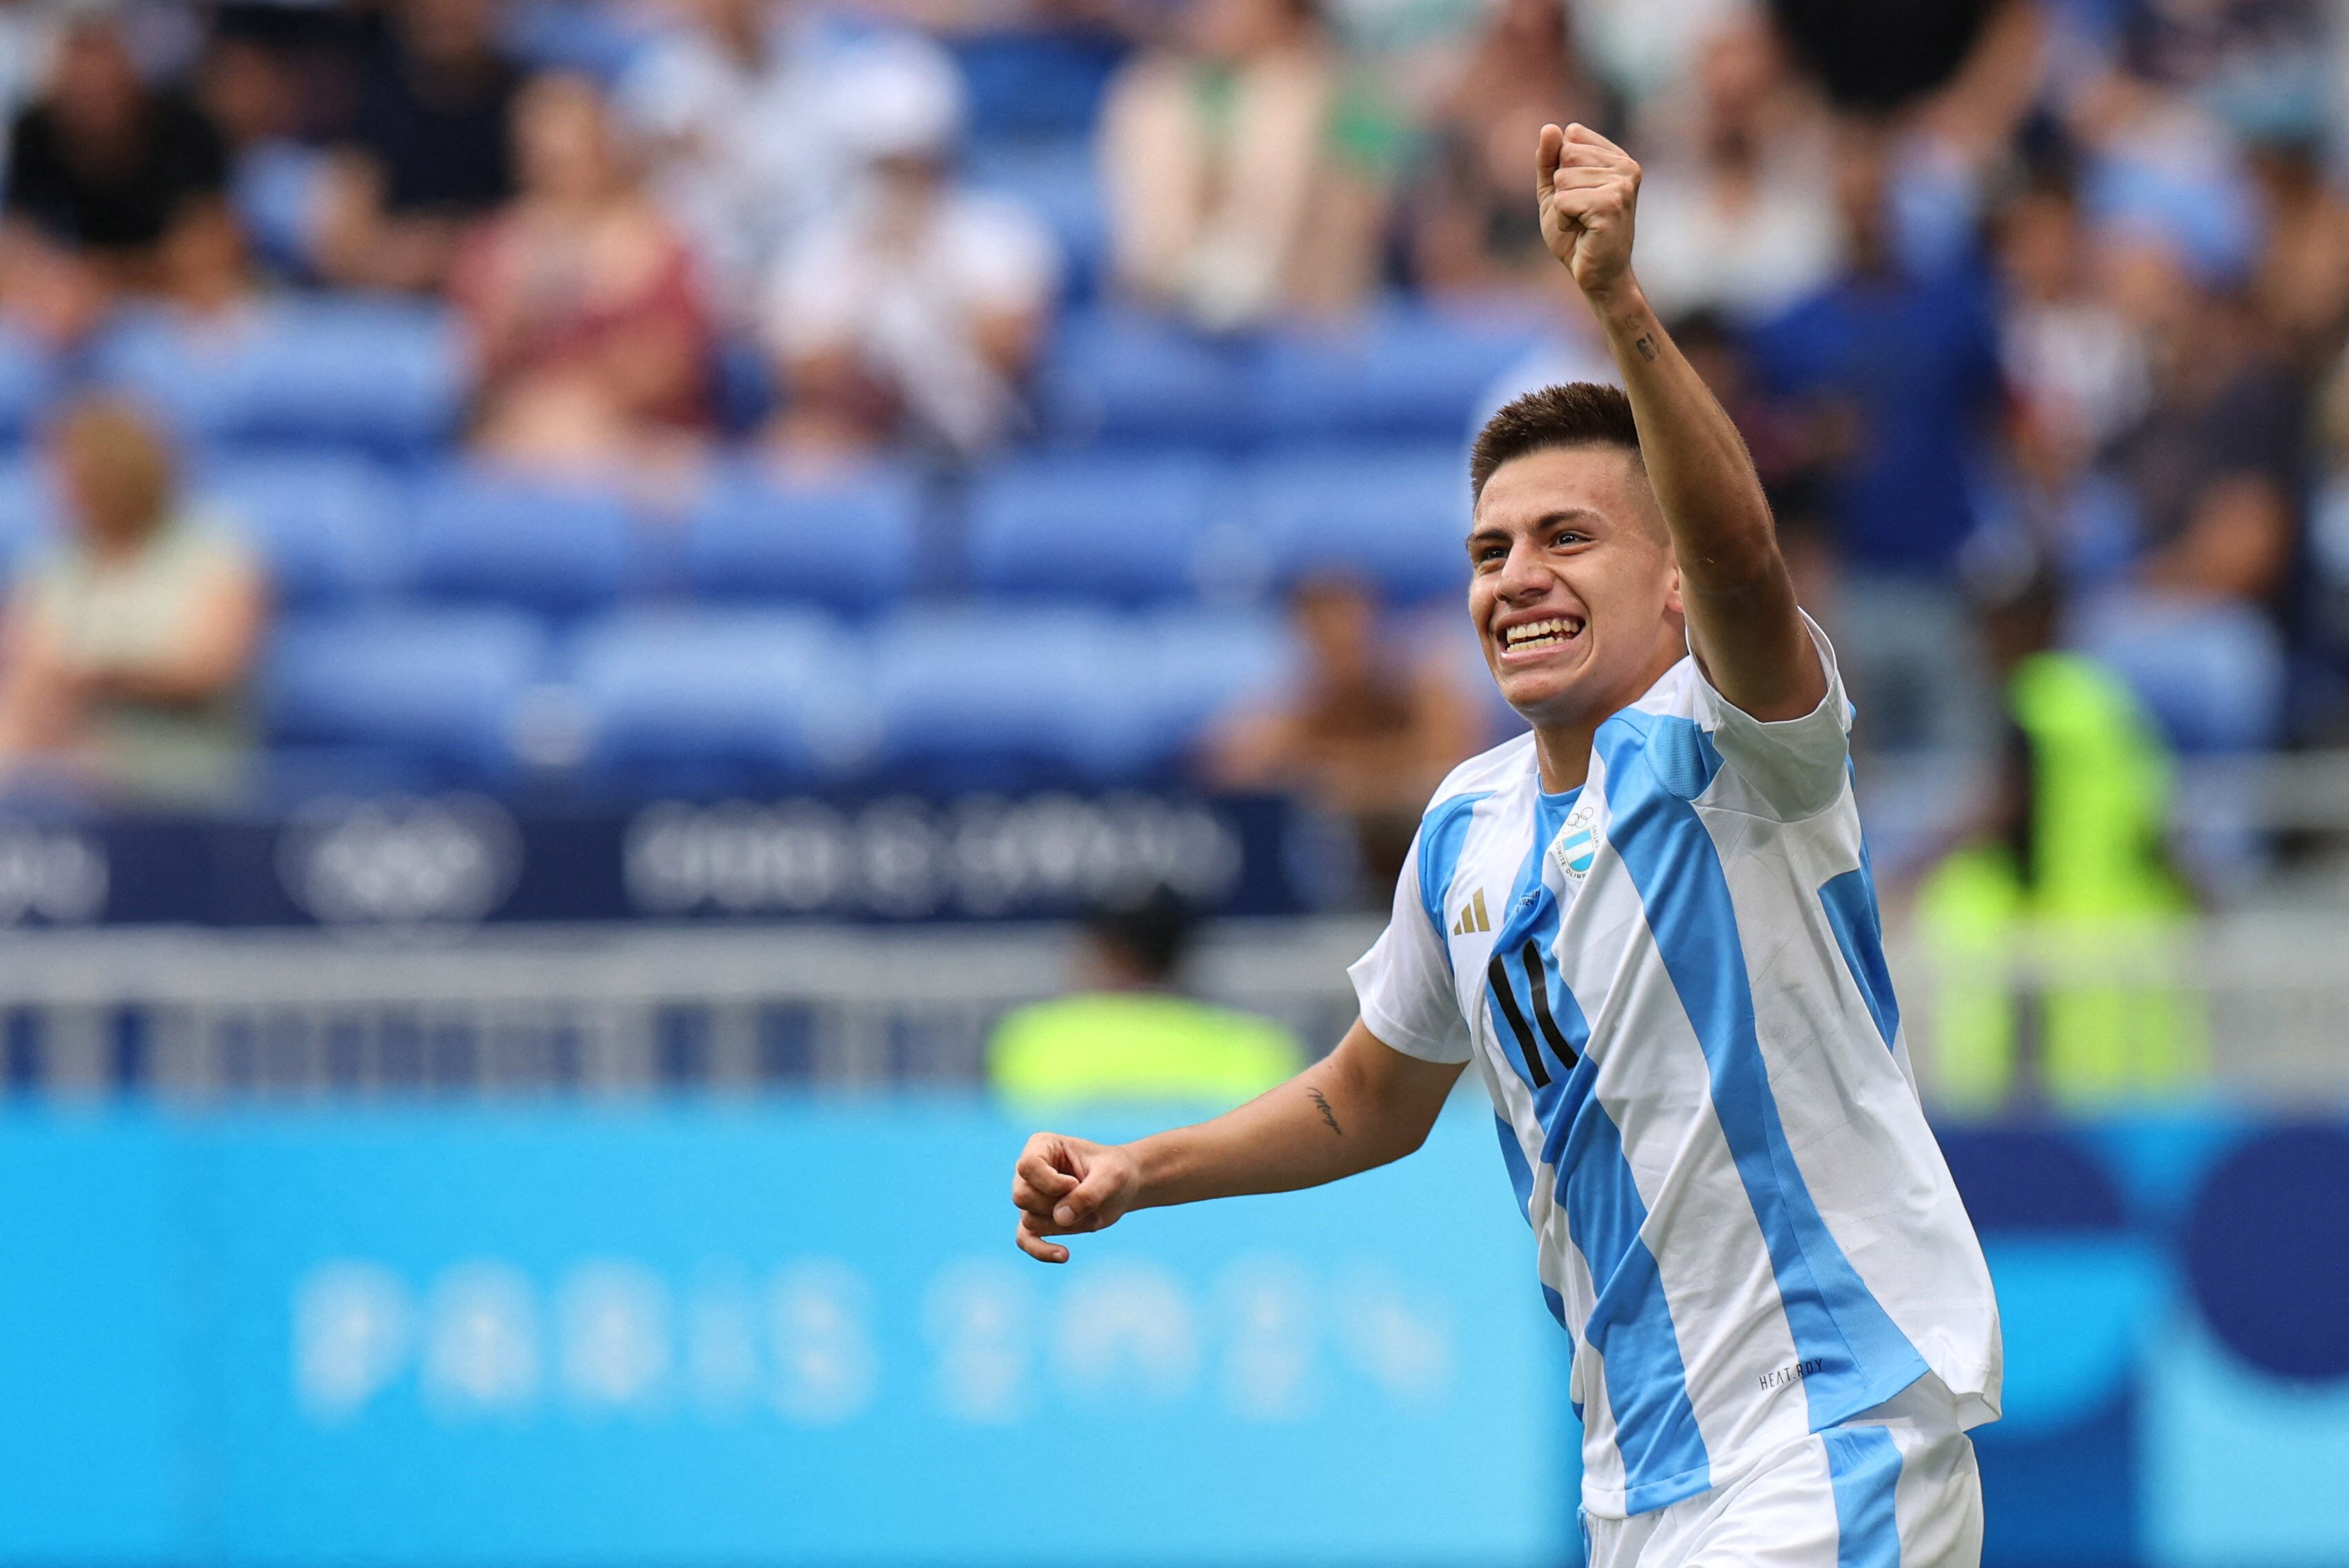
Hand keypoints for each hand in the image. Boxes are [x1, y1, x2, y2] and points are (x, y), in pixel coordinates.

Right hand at [1011, 1131, 1143, 1262]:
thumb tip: (1060, 1218)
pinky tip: (1064, 1255)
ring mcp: (1030, 1197)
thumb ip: (1087, 1194)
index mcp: (1041, 1146)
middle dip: (1055, 1203)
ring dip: (1064, 1223)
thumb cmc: (1116, 1172)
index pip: (1028, 1166)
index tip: (1075, 1183)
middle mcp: (1029, 1171)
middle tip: (1085, 1197)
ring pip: (1030, 1220)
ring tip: (1089, 1212)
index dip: (1050, 1182)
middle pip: (1022, 1196)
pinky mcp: (1037, 1220)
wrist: (1123, 1188)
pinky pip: (1026, 1240)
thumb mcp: (1111, 1177)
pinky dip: (1042, 1251)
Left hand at [1537, 122, 1641, 303]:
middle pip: (1566, 154)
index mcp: (1616, 157)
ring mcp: (1622, 184)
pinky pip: (1564, 200)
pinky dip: (1565, 220)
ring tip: (1582, 223)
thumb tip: (1550, 128)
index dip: (1561, 169)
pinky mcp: (1611, 204)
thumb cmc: (1577, 235)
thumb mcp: (1554, 192)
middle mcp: (1625, 166)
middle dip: (1561, 189)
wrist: (1596, 275)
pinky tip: (1582, 230)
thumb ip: (1549, 161)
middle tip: (1579, 213)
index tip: (1578, 194)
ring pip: (1563, 179)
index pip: (1571, 137)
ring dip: (1563, 207)